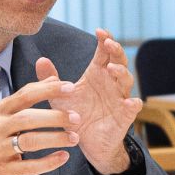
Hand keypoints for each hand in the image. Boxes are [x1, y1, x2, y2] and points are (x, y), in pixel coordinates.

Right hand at [0, 78, 80, 174]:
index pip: (25, 95)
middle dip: (55, 116)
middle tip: (77, 117)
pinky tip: (63, 157)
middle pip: (28, 117)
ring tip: (74, 138)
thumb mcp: (2, 116)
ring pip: (30, 141)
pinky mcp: (3, 170)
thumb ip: (26, 99)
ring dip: (54, 138)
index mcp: (0, 111)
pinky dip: (48, 162)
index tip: (71, 87)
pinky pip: (29, 166)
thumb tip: (53, 79)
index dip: (48, 90)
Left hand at [37, 29, 141, 174]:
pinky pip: (132, 108)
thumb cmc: (75, 116)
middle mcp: (110, 84)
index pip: (104, 53)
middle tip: (109, 44)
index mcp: (97, 75)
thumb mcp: (59, 97)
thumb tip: (41, 59)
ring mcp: (119, 99)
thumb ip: (51, 79)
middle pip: (119, 61)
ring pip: (126, 81)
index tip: (99, 31)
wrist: (85, 143)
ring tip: (112, 69)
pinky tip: (131, 102)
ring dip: (121, 73)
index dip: (105, 40)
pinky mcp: (124, 116)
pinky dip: (133, 104)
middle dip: (116, 51)